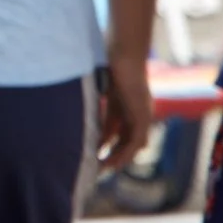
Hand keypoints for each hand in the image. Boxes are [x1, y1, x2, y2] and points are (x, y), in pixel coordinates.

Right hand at [98, 54, 153, 171]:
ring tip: (103, 168)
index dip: (108, 145)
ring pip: (133, 145)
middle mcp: (138, 113)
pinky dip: (125, 152)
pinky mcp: (143, 117)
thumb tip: (79, 114)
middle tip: (99, 168)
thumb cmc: (110, 63)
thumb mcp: (103, 90)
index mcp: (128, 106)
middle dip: (113, 155)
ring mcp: (143, 115)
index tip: (95, 154)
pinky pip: (136, 141)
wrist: (124, 54)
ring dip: (119, 158)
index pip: (119, 132)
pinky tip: (112, 160)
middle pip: (127, 141)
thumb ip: (98, 104)